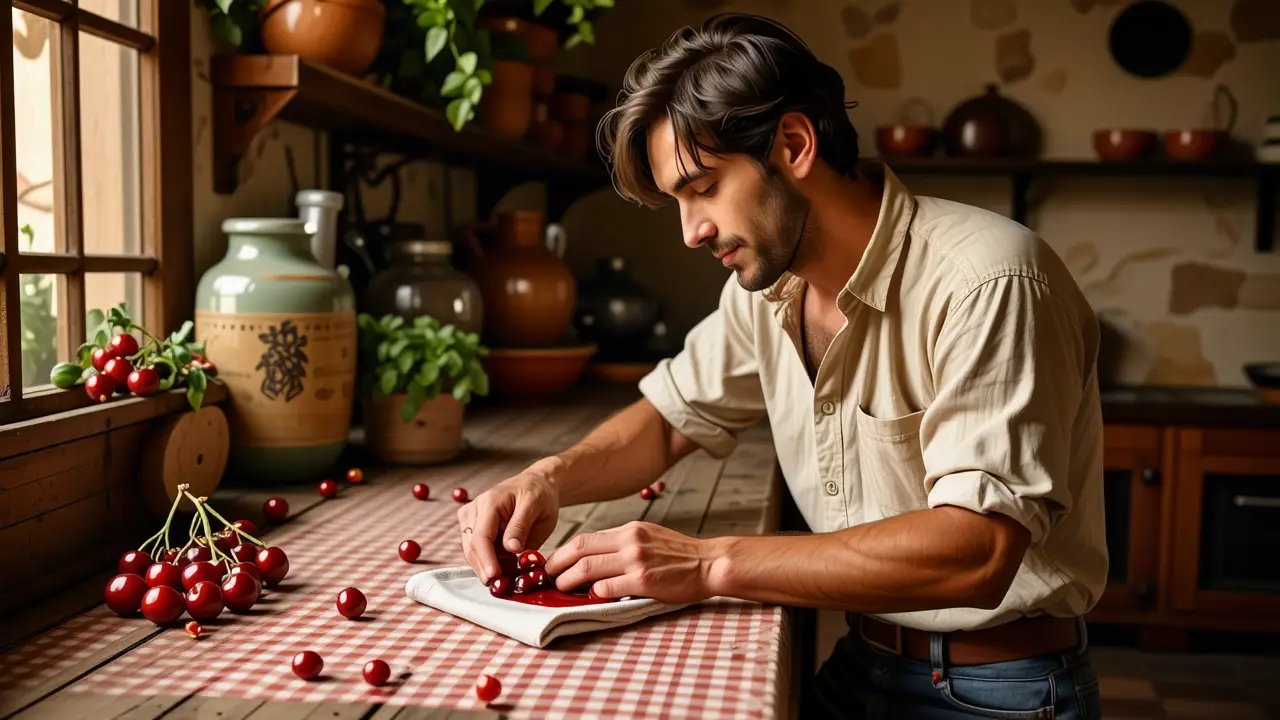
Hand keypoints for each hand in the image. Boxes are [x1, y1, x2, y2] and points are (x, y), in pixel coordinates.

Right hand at [457, 463, 560, 582]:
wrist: (536, 485)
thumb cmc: (538, 494)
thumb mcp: (536, 506)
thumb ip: (521, 526)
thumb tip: (510, 549)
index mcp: (489, 502)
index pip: (481, 536)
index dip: (486, 559)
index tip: (494, 576)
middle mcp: (474, 509)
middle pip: (471, 547)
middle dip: (485, 569)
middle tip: (501, 587)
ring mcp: (471, 518)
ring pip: (471, 552)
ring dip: (486, 567)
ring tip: (506, 580)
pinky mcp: (473, 527)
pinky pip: (477, 550)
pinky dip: (489, 562)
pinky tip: (503, 570)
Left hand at [544, 521, 718, 603]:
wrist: (709, 563)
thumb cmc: (679, 554)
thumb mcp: (648, 537)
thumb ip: (622, 544)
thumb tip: (593, 556)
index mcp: (628, 530)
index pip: (585, 539)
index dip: (562, 553)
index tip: (552, 564)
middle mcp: (629, 541)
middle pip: (580, 550)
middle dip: (557, 566)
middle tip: (548, 579)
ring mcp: (636, 560)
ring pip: (588, 569)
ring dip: (569, 581)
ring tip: (561, 590)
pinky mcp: (644, 580)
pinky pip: (608, 588)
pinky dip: (594, 594)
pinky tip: (589, 598)